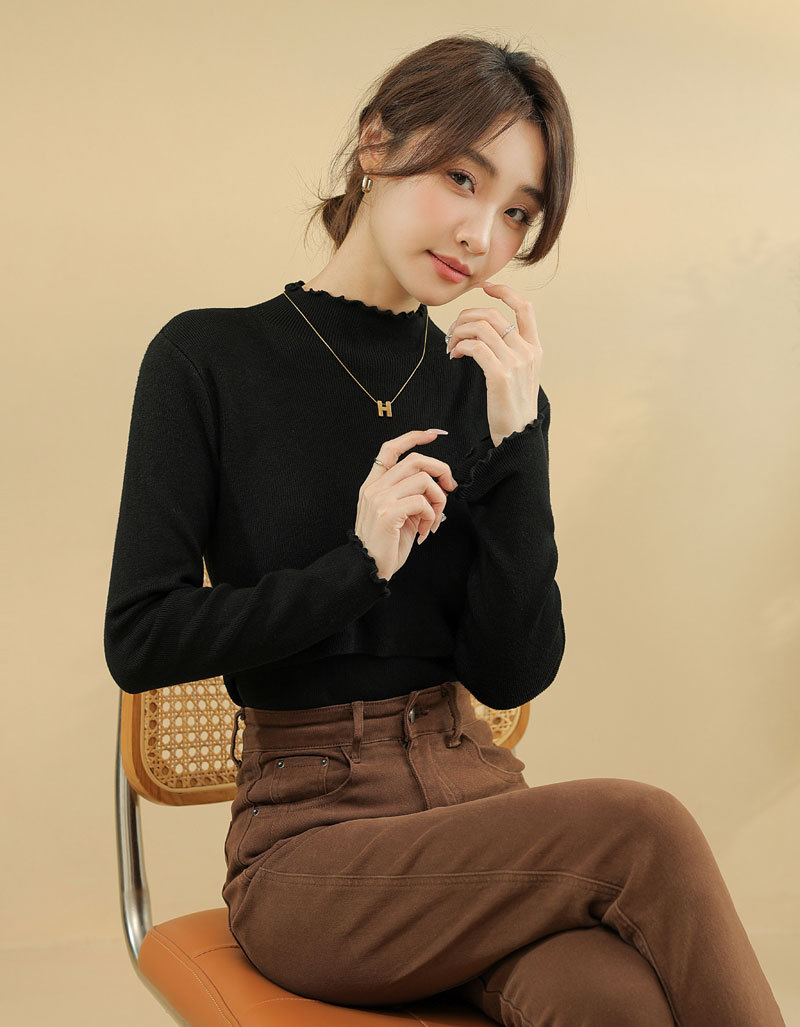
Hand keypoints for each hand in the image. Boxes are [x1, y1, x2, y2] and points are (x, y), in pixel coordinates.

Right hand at [353, 429, 457, 581]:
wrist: (368, 569)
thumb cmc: (385, 545)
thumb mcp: (398, 515)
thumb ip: (411, 496)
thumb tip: (438, 485)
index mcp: (373, 485)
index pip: (390, 449)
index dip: (413, 437)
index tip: (433, 434)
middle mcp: (374, 488)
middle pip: (415, 461)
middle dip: (441, 471)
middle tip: (449, 488)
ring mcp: (380, 499)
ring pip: (424, 481)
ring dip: (439, 501)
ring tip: (433, 520)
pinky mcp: (388, 512)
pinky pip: (422, 502)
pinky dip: (431, 516)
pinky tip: (425, 531)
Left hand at [445, 281, 542, 446]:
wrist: (518, 435)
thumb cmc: (512, 407)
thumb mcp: (520, 375)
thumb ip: (511, 353)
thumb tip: (485, 336)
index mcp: (535, 348)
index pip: (524, 307)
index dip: (504, 292)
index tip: (485, 288)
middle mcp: (528, 352)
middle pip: (493, 315)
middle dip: (466, 316)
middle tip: (453, 331)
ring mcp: (516, 363)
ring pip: (481, 328)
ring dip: (459, 332)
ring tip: (451, 346)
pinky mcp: (500, 376)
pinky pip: (475, 347)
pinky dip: (461, 346)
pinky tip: (455, 355)